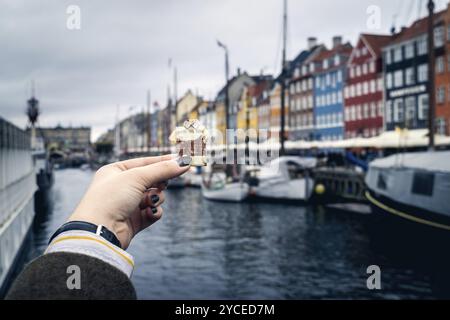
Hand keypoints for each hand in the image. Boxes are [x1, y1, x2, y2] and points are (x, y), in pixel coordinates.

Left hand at [68, 154, 190, 248]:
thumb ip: (163, 170)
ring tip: (150, 202)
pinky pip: (152, 212)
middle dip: (159, 183)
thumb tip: (184, 163)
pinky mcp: (133, 221)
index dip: (163, 161)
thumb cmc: (111, 198)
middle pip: (151, 180)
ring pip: (154, 196)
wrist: (99, 231)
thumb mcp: (137, 177)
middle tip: (164, 183)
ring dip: (156, 198)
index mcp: (116, 171)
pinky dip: (154, 212)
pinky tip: (150, 213)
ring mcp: (127, 204)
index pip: (145, 162)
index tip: (181, 159)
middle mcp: (120, 187)